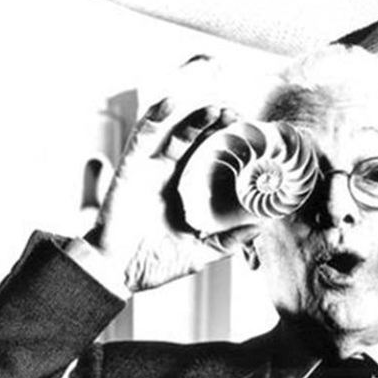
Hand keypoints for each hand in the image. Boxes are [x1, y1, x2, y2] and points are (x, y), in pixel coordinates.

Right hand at [84, 59, 259, 292]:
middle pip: (195, 141)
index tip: (249, 135)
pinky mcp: (131, 169)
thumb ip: (228, 241)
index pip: (209, 160)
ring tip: (217, 109)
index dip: (226, 145)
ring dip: (194, 119)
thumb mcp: (200, 253)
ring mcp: (150, 170)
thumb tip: (260, 228)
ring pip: (173, 134)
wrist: (118, 273)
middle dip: (216, 126)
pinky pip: (142, 138)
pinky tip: (170, 104)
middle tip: (238, 116)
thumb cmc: (154, 264)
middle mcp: (169, 176)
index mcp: (185, 192)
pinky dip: (154, 119)